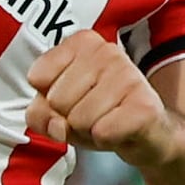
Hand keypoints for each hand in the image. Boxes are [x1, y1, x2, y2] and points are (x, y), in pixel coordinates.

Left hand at [28, 32, 175, 164]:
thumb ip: (39, 113)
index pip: (37, 76)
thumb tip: (56, 124)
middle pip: (56, 100)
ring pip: (78, 119)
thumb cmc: (99, 115)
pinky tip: (119, 131)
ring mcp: (128, 75)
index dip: (48, 100)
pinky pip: (101, 132)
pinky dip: (106, 141)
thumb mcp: (57, 111)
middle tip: (92, 115)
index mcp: (82, 43)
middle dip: (68, 118)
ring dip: (88, 132)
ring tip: (106, 122)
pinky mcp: (144, 105)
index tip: (71, 98)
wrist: (147, 133)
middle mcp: (107, 51)